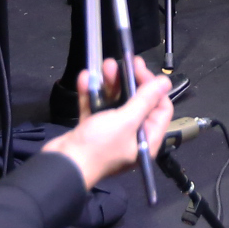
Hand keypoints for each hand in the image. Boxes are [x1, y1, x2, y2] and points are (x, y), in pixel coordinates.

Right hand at [42, 57, 174, 187]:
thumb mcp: (126, 120)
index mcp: (147, 140)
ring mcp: (111, 134)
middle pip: (137, 103)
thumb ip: (145, 99)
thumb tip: (165, 82)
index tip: (139, 69)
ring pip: (115, 103)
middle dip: (129, 81)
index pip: (160, 109)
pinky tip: (85, 78)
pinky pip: (96, 108)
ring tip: (104, 65)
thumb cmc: (99, 145)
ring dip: (110, 84)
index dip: (153, 87)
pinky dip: (92, 94)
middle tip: (122, 62)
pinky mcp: (91, 131)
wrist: (63, 165)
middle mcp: (132, 137)